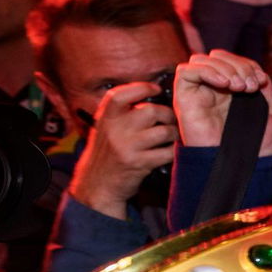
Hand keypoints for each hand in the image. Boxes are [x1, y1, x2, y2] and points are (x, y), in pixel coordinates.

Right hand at [68, 82, 176, 218]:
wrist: (97, 184)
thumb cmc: (106, 153)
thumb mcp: (105, 128)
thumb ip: (122, 112)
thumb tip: (150, 94)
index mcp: (106, 118)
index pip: (120, 95)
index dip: (141, 87)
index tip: (155, 89)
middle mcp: (115, 130)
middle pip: (150, 111)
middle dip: (167, 114)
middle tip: (169, 120)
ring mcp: (127, 147)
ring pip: (163, 131)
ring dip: (173, 133)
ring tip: (172, 136)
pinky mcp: (139, 163)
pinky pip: (167, 152)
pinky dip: (173, 151)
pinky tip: (169, 151)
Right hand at [172, 50, 271, 155]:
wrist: (244, 165)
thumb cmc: (255, 146)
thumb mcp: (269, 112)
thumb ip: (264, 89)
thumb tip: (258, 71)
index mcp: (230, 91)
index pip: (232, 61)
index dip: (247, 64)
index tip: (260, 81)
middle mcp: (212, 90)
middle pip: (217, 57)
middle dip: (238, 65)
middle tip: (250, 85)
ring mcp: (198, 93)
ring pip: (201, 60)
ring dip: (225, 67)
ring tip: (240, 87)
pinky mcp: (184, 99)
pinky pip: (185, 72)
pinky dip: (207, 70)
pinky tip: (224, 83)